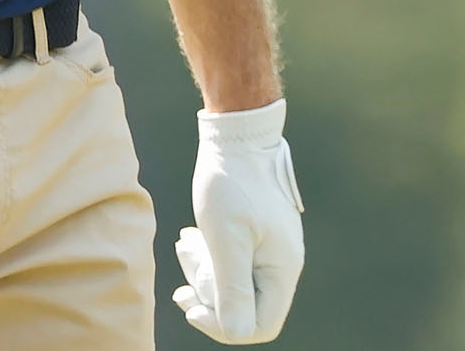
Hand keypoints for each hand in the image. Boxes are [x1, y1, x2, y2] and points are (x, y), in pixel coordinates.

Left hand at [172, 97, 303, 341]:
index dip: (221, 325)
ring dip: (203, 269)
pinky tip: (191, 237)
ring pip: (234, 282)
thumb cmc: (232, 181)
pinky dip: (209, 254)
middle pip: (243, 306)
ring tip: (184, 241)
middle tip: (183, 257)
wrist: (238, 133)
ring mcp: (270, 248)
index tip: (189, 304)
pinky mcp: (256, 234)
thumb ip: (232, 286)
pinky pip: (232, 260)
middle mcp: (281, 264)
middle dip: (206, 290)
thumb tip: (236, 332)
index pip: (260, 326)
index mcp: (281, 269)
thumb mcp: (225, 236)